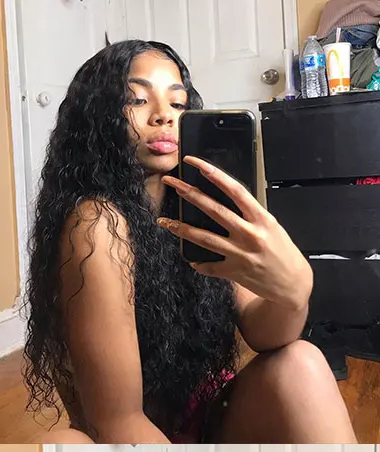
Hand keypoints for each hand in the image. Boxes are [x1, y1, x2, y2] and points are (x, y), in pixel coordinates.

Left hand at [157, 156, 311, 310]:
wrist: (291, 283)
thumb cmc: (282, 251)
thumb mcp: (271, 226)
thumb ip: (250, 216)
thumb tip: (227, 204)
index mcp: (261, 218)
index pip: (234, 189)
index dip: (214, 174)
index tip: (196, 164)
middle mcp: (249, 233)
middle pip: (213, 210)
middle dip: (189, 194)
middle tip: (171, 183)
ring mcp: (239, 254)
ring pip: (204, 238)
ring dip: (181, 229)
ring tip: (164, 221)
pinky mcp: (233, 272)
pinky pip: (208, 266)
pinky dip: (199, 262)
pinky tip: (191, 259)